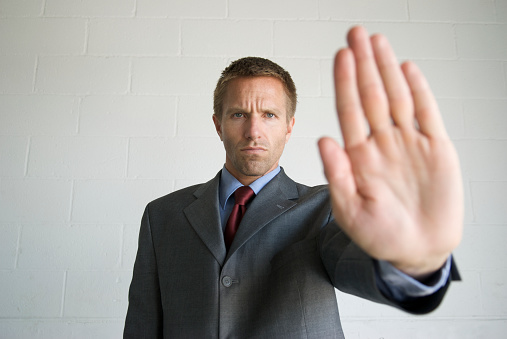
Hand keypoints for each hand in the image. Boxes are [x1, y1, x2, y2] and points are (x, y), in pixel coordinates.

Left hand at [318, 26, 462, 278]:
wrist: (417, 251)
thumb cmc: (380, 235)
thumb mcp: (350, 211)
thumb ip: (337, 175)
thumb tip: (323, 139)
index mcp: (359, 156)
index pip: (349, 111)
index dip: (344, 83)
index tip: (340, 56)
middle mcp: (382, 143)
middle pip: (370, 95)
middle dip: (363, 64)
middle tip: (356, 33)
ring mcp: (408, 144)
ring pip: (397, 97)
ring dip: (387, 69)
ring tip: (377, 41)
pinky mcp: (436, 149)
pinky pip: (427, 114)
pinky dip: (419, 91)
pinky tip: (407, 69)